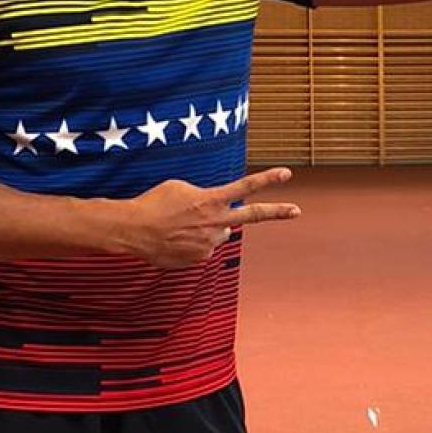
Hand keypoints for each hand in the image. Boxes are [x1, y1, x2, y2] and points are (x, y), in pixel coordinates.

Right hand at [119, 167, 299, 268]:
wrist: (135, 230)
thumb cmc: (154, 203)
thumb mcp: (181, 188)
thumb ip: (205, 197)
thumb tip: (216, 213)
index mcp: (212, 200)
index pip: (245, 187)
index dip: (267, 180)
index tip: (287, 174)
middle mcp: (216, 222)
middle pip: (252, 216)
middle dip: (277, 212)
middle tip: (297, 211)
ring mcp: (210, 242)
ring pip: (219, 233)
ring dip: (208, 228)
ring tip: (182, 225)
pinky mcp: (201, 258)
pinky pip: (204, 248)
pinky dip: (193, 243)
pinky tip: (175, 238)